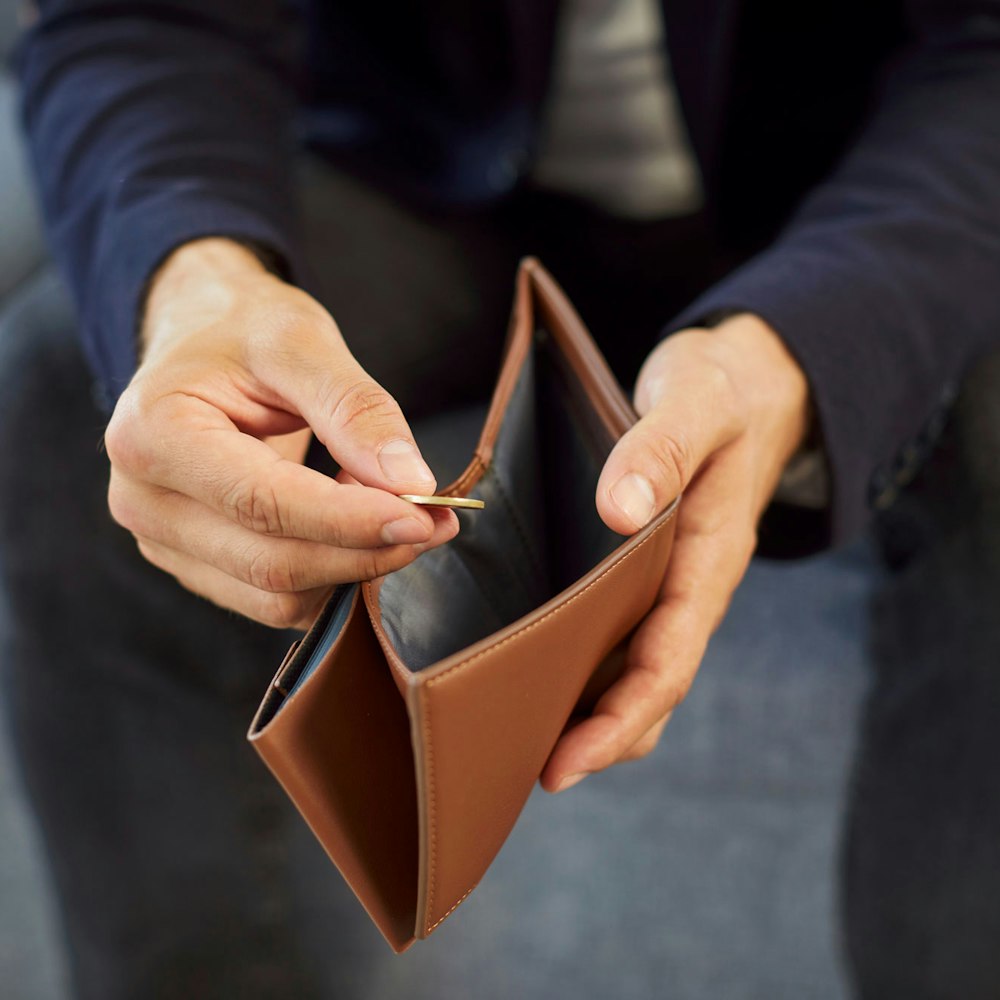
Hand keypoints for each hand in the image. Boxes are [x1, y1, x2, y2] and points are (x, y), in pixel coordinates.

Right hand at [105, 238, 457, 628]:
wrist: (202, 338)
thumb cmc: (244, 331)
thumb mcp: (302, 341)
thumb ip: (357, 410)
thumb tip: (412, 483)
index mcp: (153, 435)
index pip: (263, 502)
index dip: (349, 520)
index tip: (422, 515)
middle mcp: (144, 500)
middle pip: (271, 562)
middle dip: (365, 550)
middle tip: (435, 519)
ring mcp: (165, 541)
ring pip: (276, 596)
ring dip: (354, 569)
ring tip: (400, 512)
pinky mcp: (196, 564)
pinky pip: (273, 600)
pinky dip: (331, 575)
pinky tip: (358, 527)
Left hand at [541, 314, 810, 790]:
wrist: (745, 383)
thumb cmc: (721, 392)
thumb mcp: (696, 404)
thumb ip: (662, 451)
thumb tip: (619, 513)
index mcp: (709, 559)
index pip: (671, 661)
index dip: (622, 719)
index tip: (568, 760)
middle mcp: (690, 584)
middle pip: (650, 685)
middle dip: (598, 736)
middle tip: (526, 769)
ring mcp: (668, 581)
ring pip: (633, 667)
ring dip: (589, 710)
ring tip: (521, 739)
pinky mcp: (645, 568)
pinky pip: (618, 631)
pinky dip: (583, 663)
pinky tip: (534, 669)